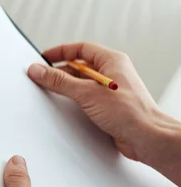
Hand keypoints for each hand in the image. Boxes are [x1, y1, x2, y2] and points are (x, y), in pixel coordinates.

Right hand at [27, 42, 180, 185]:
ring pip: (81, 84)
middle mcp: (112, 73)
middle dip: (60, 72)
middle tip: (43, 77)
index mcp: (112, 61)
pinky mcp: (107, 106)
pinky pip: (85, 98)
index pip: (81, 49)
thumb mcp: (87, 93)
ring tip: (53, 93)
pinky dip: (73, 101)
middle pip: (78, 67)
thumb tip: (39, 71)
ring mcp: (109, 90)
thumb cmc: (131, 112)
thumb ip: (60, 81)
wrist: (146, 138)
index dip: (60, 52)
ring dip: (67, 88)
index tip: (44, 58)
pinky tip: (66, 107)